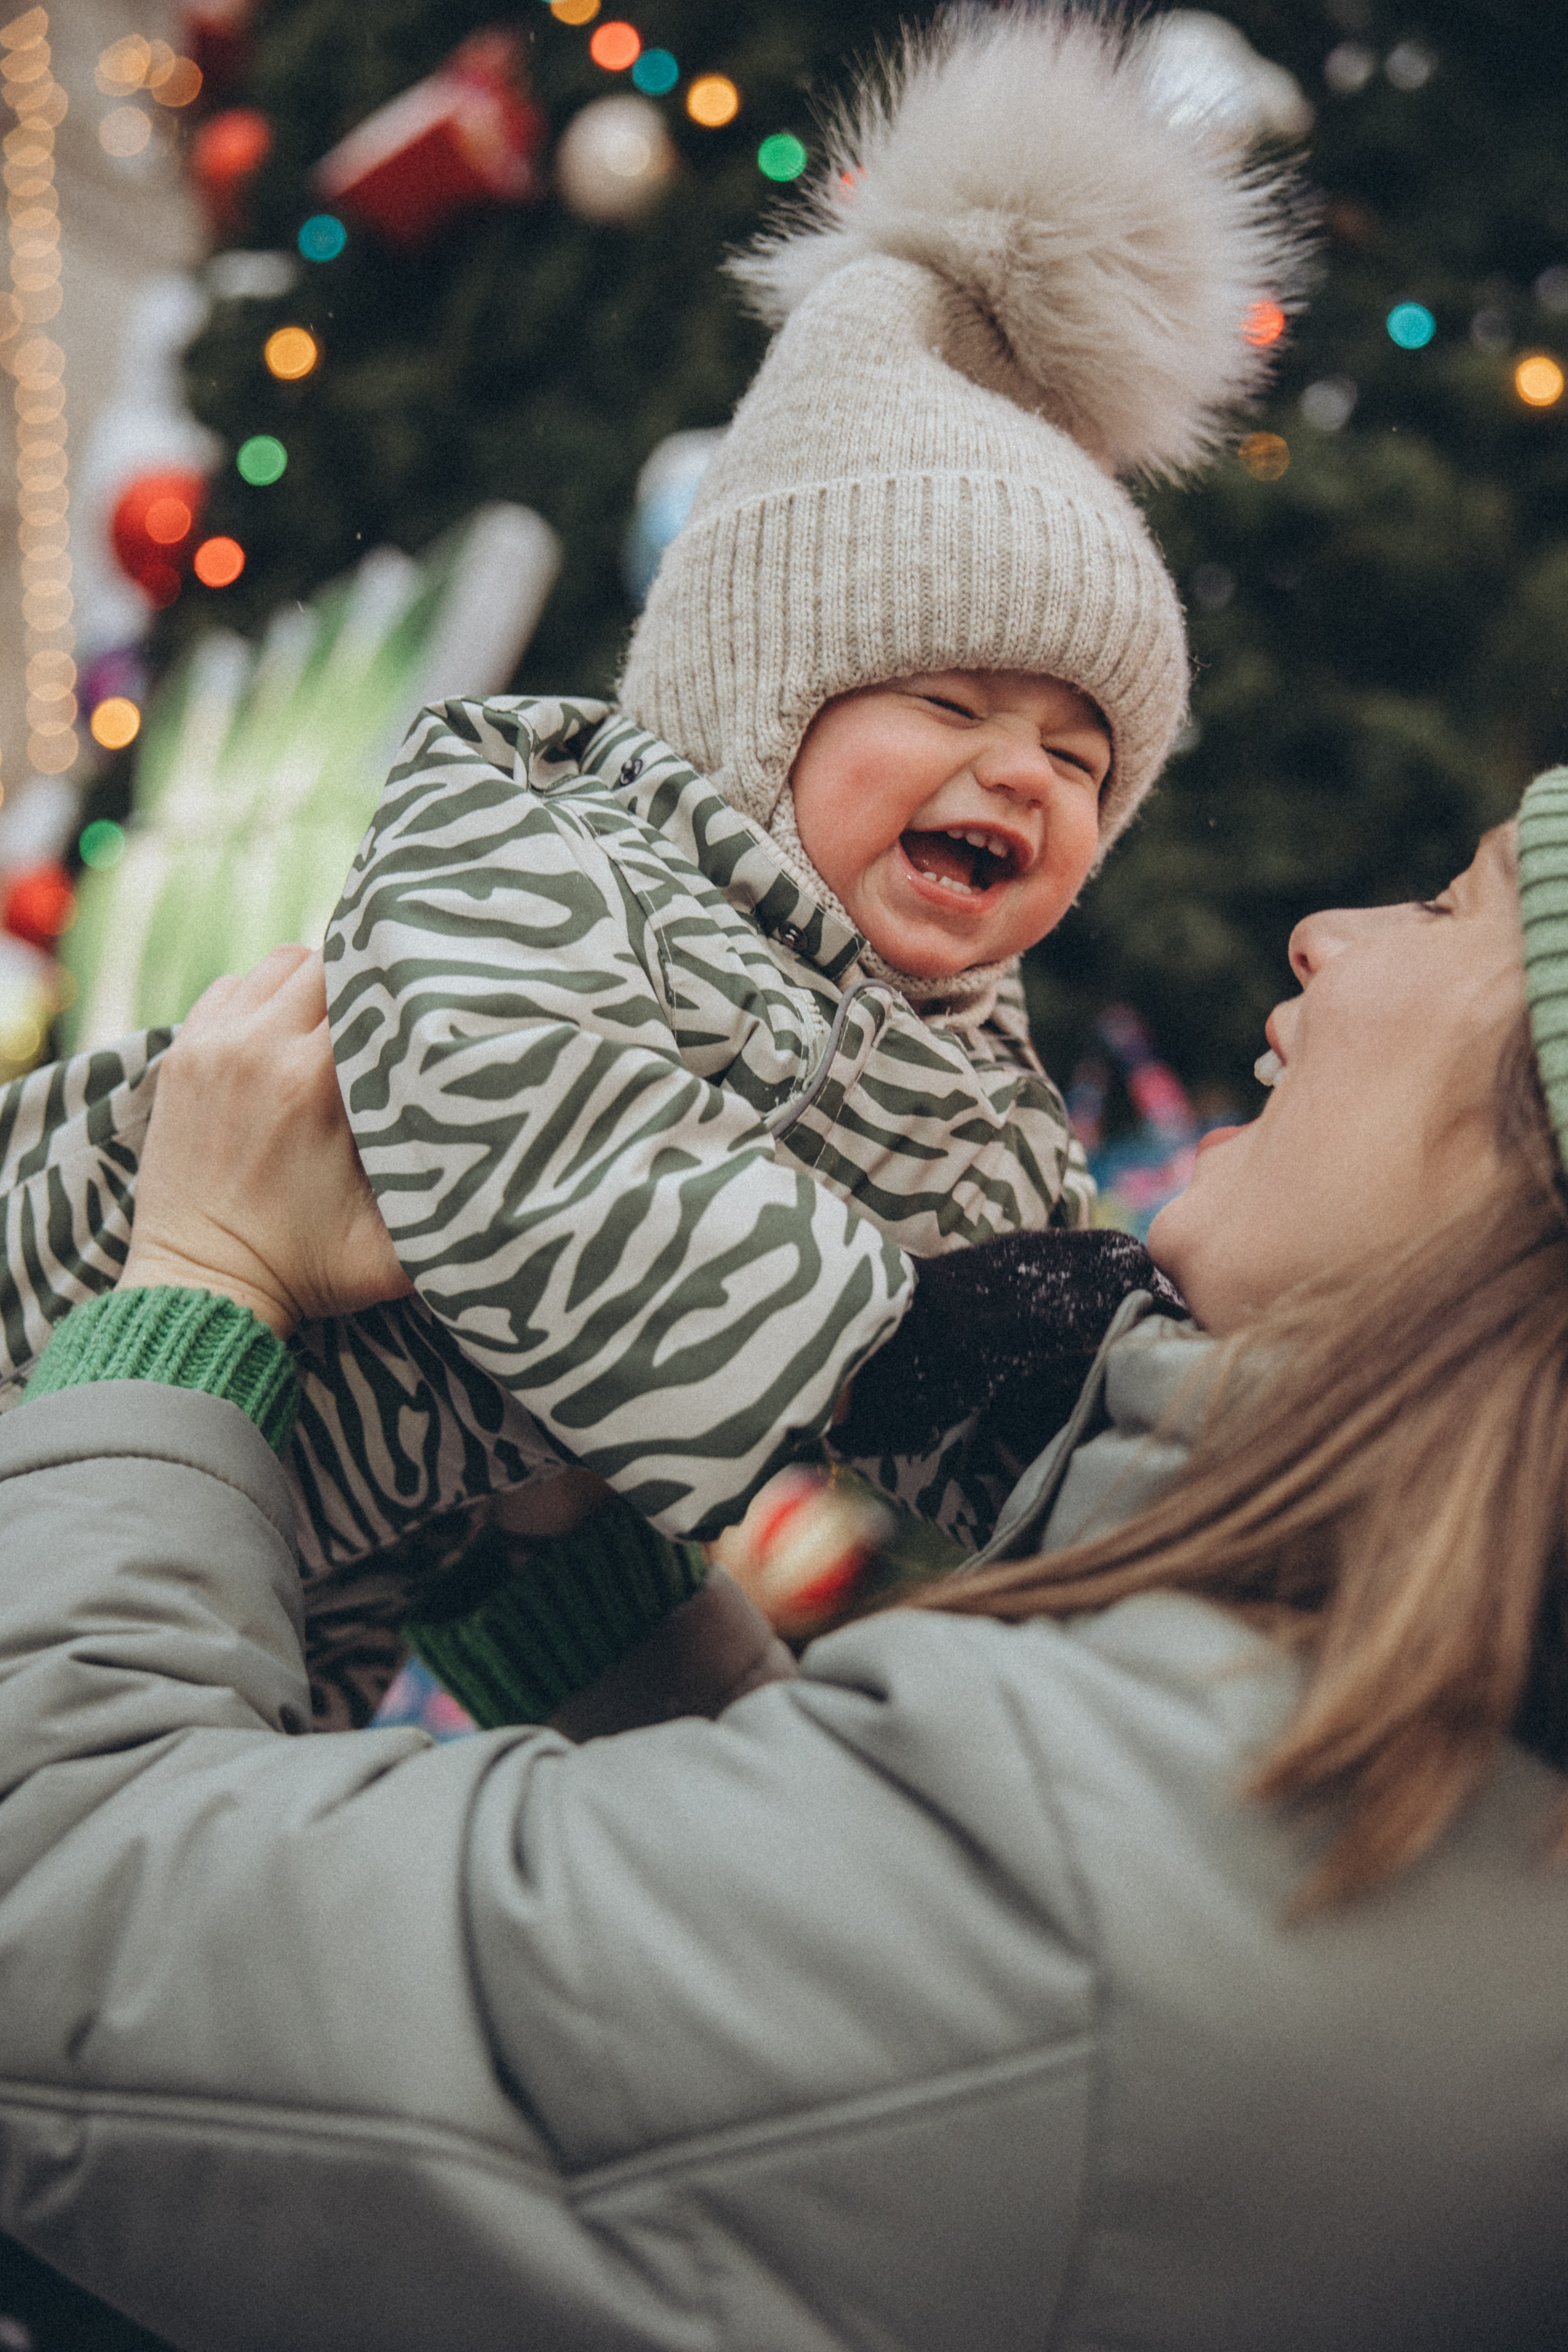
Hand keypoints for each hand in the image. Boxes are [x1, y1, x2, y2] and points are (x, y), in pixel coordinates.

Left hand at [121, 944, 412, 1338]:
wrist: (202, 1288)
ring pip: (279, 965)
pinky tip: (287, 1035)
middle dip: (365, 981)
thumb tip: (515, 1169)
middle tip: (394, 1012)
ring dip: (315, 984)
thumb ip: (451, 1210)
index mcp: (311, 1081)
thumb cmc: (303, 1273)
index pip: (373, 990)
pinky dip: (263, 999)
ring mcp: (211, 1045)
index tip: (438, 1004)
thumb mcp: (392, 1254)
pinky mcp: (181, 1055)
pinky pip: (232, 988)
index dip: (410, 990)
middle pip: (327, 963)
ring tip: (343, 1020)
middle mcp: (256, 1047)